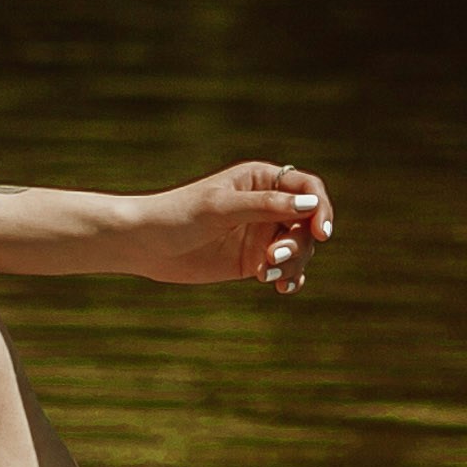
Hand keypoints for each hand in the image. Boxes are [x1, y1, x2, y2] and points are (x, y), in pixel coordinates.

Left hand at [119, 162, 332, 293]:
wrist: (145, 244)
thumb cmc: (178, 216)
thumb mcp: (221, 208)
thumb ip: (264, 206)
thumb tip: (309, 206)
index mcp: (261, 180)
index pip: (307, 189)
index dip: (320, 208)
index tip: (319, 232)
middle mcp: (266, 205)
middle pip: (307, 222)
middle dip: (298, 242)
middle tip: (273, 257)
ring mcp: (261, 233)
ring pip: (300, 247)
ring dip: (293, 262)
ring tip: (266, 275)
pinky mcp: (253, 259)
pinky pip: (286, 268)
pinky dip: (290, 277)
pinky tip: (280, 287)